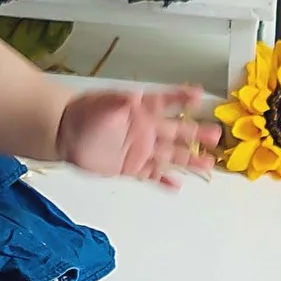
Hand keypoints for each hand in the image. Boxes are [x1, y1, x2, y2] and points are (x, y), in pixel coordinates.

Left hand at [56, 84, 219, 188]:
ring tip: (208, 162)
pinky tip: (178, 185)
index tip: (199, 95)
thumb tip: (133, 97)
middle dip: (196, 134)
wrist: (64, 134)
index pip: (166, 102)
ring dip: (189, 159)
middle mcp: (144, 130)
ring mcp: (139, 149)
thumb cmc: (81, 114)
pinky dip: (164, 180)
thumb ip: (118, 102)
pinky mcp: (130, 167)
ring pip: (170, 155)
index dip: (181, 98)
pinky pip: (151, 174)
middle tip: (216, 135)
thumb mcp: (100, 104)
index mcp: (140, 111)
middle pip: (176, 132)